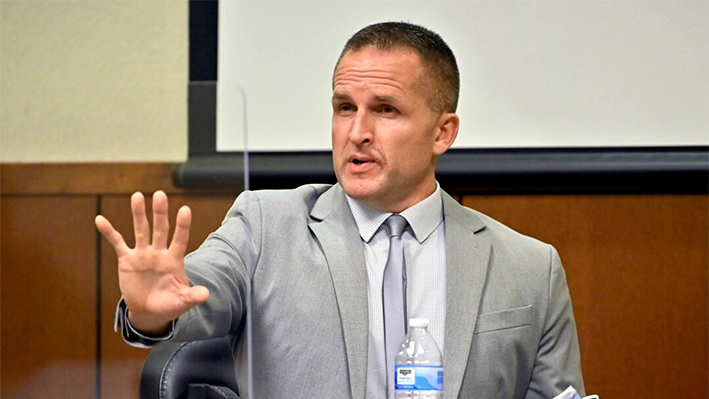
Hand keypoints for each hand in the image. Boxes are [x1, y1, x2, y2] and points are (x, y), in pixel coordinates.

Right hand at [95, 190, 208, 334]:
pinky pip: (117, 243)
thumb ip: (192, 296)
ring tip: (137, 195)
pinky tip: (100, 219)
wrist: (150, 311)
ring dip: (139, 214)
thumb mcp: (182, 301)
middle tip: (160, 194)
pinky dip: (109, 232)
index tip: (185, 209)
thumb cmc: (169, 304)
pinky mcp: (127, 260)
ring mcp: (143, 254)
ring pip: (141, 230)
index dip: (182, 226)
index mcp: (174, 260)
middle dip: (160, 213)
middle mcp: (159, 253)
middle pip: (160, 229)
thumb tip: (206, 294)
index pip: (180, 240)